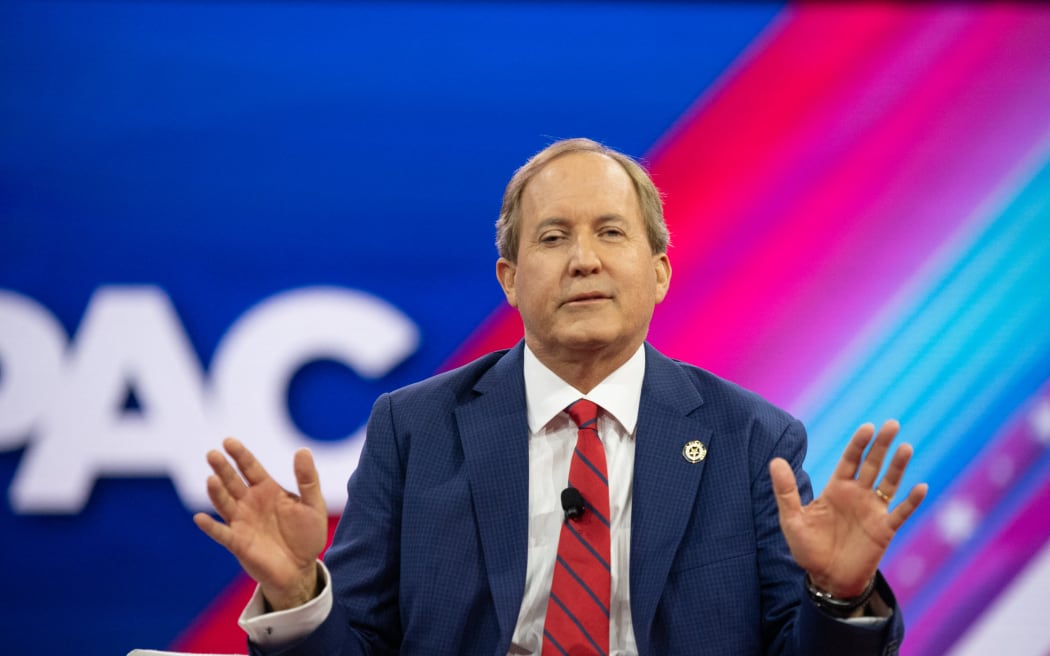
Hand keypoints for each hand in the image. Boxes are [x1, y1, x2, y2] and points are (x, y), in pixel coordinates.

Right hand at [193, 438, 328, 609]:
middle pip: (232, 481)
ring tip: (211, 479)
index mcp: (267, 489)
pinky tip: (200, 518)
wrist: (301, 569)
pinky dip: (211, 526)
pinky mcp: (238, 543)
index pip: (250, 467)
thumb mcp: (313, 504)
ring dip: (216, 492)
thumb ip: (307, 479)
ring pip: (224, 503)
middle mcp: (250, 503)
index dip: (240, 455)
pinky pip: (221, 533)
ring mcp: (242, 522)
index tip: (228, 441)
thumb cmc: (306, 535)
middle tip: (212, 454)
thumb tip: (303, 450)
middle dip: (222, 468)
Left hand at [769, 420, 927, 597]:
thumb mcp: (792, 519)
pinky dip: (912, 501)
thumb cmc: (808, 549)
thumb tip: (775, 460)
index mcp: (836, 489)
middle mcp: (857, 495)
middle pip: (872, 464)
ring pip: (889, 483)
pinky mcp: (884, 530)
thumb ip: (785, 491)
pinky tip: (921, 487)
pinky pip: (901, 512)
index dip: (859, 443)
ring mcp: (873, 511)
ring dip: (898, 466)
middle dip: (882, 445)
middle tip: (892, 424)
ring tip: (906, 447)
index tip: (867, 427)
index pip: (850, 460)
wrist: (827, 579)